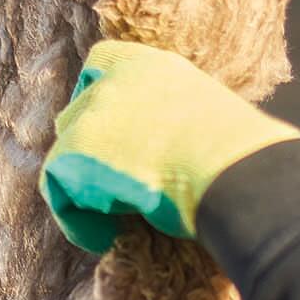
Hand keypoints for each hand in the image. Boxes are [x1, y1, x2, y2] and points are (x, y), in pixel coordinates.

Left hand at [39, 41, 299, 253]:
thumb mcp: (208, 121)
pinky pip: (57, 190)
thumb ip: (175, 122)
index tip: (106, 130)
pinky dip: (75, 219)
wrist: (239, 173)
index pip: (101, 61)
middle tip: (112, 187)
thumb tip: (177, 153)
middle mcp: (117, 81)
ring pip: (64, 153)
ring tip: (112, 219)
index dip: (95, 95)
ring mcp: (94, 113)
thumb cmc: (242, 160)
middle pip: (77, 112)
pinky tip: (104, 238)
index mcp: (152, 65)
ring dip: (84, 186)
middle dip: (87, 149)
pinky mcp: (76, 151)